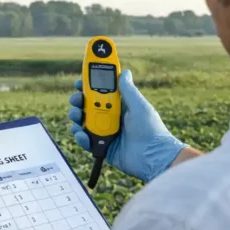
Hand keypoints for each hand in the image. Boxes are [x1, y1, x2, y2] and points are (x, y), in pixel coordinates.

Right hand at [67, 69, 185, 181]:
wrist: (154, 157)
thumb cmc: (151, 130)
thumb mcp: (139, 106)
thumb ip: (128, 90)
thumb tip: (125, 71)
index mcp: (119, 106)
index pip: (100, 92)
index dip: (88, 87)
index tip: (80, 82)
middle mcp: (110, 118)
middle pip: (87, 106)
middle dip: (78, 101)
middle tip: (76, 100)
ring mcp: (104, 132)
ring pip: (83, 122)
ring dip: (76, 118)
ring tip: (77, 118)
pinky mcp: (101, 147)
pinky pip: (85, 141)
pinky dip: (80, 137)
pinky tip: (82, 134)